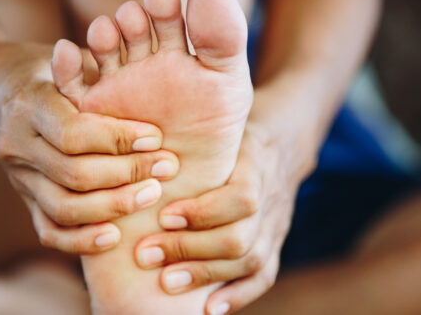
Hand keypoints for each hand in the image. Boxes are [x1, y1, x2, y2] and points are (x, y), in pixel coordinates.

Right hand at [0, 37, 179, 253]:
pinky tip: (115, 234)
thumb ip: (96, 66)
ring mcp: (16, 176)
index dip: (119, 139)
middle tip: (168, 166)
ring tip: (152, 194)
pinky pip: (48, 231)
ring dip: (113, 206)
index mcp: (28, 102)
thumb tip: (138, 53)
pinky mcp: (22, 198)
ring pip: (64, 207)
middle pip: (74, 173)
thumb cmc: (43, 68)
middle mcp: (16, 143)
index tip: (156, 137)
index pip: (74, 133)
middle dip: (128, 174)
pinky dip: (81, 240)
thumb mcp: (66, 57)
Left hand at [134, 125, 314, 314]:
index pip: (241, 197)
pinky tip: (208, 308)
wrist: (284, 141)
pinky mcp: (276, 242)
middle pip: (241, 236)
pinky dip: (238, 295)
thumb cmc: (235, 132)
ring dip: (206, 274)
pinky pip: (265, 275)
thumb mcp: (220, 123)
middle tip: (147, 255)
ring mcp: (277, 222)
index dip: (203, 213)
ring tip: (166, 281)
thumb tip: (136, 146)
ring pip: (252, 260)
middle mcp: (271, 195)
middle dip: (190, 249)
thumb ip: (189, 136)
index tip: (164, 217)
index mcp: (257, 161)